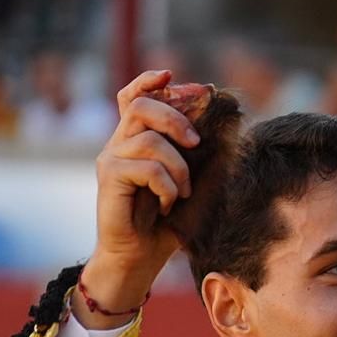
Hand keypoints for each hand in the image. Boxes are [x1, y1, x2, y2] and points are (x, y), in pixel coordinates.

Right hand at [76, 69, 200, 327]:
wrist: (139, 258)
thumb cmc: (167, 224)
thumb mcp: (192, 185)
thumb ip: (200, 157)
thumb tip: (227, 129)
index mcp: (137, 140)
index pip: (134, 96)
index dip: (151, 81)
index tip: (174, 78)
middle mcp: (119, 143)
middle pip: (142, 105)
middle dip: (176, 117)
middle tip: (197, 143)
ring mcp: (112, 159)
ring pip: (148, 139)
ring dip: (177, 166)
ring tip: (183, 192)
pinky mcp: (109, 177)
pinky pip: (145, 167)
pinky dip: (166, 186)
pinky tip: (167, 204)